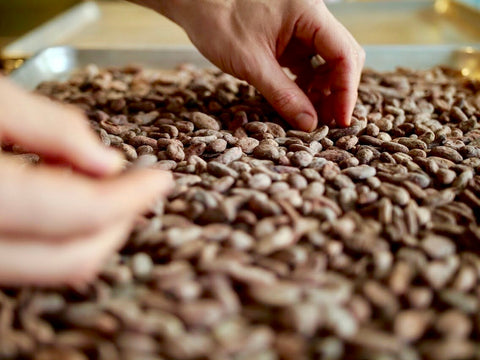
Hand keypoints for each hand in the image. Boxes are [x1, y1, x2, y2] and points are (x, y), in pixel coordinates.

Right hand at [0, 79, 172, 285]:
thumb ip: (46, 128)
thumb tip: (105, 159)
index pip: (78, 213)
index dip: (130, 197)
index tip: (160, 179)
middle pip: (72, 258)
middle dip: (120, 223)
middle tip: (141, 189)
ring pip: (52, 267)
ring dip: (95, 232)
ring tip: (110, 190)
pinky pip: (27, 260)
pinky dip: (62, 236)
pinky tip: (68, 199)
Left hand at [139, 0, 364, 130]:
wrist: (194, 2)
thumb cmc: (218, 21)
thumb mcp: (252, 64)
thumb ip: (283, 95)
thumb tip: (309, 124)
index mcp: (309, 12)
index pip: (344, 53)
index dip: (346, 90)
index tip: (341, 120)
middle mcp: (311, 17)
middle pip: (341, 57)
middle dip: (337, 92)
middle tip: (328, 124)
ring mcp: (300, 27)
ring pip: (326, 62)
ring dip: (322, 91)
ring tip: (312, 118)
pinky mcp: (288, 38)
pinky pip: (307, 63)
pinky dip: (306, 84)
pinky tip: (299, 103)